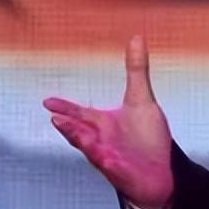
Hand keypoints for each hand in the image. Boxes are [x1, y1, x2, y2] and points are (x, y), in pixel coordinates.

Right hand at [43, 35, 174, 208]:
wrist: (161, 171)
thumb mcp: (142, 99)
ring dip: (78, 138)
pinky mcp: (118, 170)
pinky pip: (106, 163)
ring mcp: (107, 155)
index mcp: (104, 122)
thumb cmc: (148, 137)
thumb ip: (136, 70)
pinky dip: (102, 157)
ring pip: (89, 146)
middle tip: (53, 114)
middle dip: (67, 123)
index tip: (47, 101)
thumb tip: (136, 38)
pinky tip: (99, 152)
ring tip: (66, 128)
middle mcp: (101, 138)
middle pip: (79, 130)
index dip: (65, 107)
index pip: (80, 114)